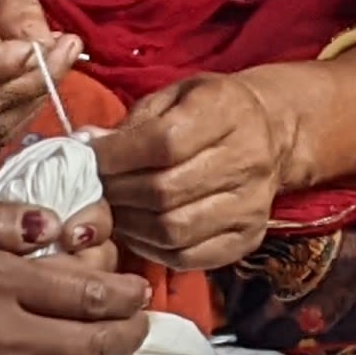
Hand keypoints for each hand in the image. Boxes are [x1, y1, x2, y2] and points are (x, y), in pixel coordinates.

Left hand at [96, 73, 301, 273]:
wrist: (268, 134)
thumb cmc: (208, 111)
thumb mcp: (173, 98)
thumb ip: (132, 124)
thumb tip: (87, 144)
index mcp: (227, 111)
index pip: (163, 142)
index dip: (117, 156)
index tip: (90, 159)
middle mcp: (248, 159)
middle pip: (165, 190)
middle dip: (118, 192)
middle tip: (97, 188)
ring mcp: (251, 205)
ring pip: (173, 229)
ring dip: (130, 224)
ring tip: (114, 209)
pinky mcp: (248, 238)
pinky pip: (187, 257)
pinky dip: (151, 248)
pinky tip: (138, 230)